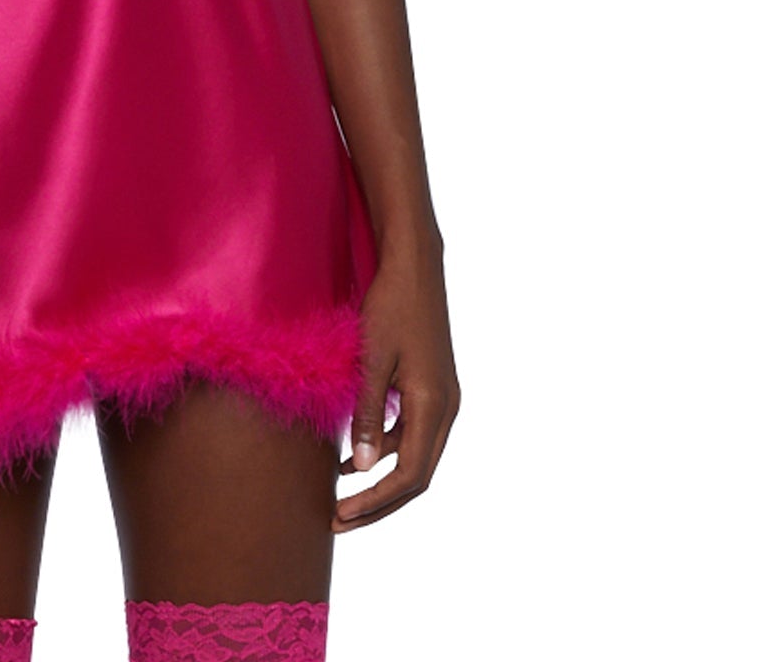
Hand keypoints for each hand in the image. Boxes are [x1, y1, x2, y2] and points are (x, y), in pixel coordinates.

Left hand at [333, 234, 459, 530]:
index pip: (409, 476)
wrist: (414, 264)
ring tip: (339, 492)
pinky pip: (412, 433)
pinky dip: (385, 449)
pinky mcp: (432, 387)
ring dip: (381, 478)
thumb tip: (361, 468)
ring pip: (415, 456)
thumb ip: (367, 414)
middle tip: (338, 519)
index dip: (375, 502)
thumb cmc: (391, 306)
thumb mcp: (372, 360)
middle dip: (378, 502)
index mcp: (434, 405)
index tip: (340, 515)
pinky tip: (354, 454)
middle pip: (416, 475)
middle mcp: (446, 408)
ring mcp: (443, 398)